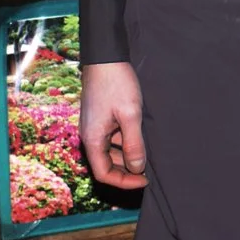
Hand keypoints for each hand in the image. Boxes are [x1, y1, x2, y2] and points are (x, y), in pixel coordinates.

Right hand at [80, 61, 150, 189]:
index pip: (103, 174)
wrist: (105, 57)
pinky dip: (125, 143)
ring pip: (109, 152)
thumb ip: (133, 143)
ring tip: (148, 155)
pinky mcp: (100, 119)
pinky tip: (141, 139)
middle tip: (149, 170)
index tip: (144, 179)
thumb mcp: (130, 114)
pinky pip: (111, 139)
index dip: (124, 182)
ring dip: (126, 157)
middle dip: (127, 171)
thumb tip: (137, 168)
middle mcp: (89, 136)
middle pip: (106, 165)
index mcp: (92, 139)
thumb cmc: (116, 83)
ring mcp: (94, 127)